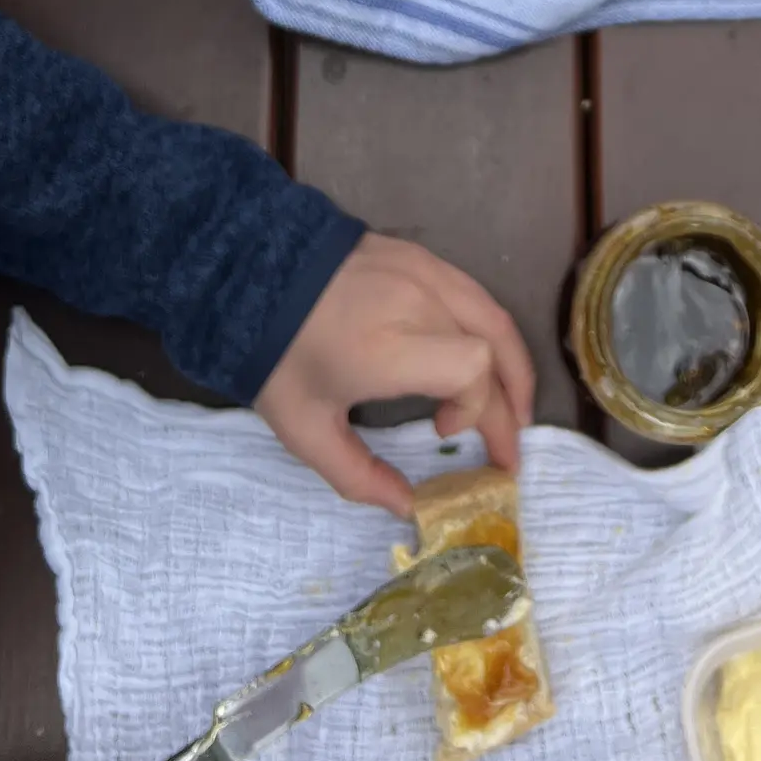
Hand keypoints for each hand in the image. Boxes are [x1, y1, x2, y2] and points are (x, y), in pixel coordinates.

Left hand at [256, 232, 536, 518]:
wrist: (247, 274)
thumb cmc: (277, 356)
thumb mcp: (305, 430)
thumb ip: (359, 476)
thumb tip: (407, 506)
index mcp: (392, 346)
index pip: (473, 370)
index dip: (476, 411)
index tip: (444, 433)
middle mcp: (420, 302)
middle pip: (495, 347)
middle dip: (508, 402)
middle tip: (507, 444)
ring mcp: (423, 270)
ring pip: (494, 315)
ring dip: (513, 363)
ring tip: (510, 403)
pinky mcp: (419, 254)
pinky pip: (474, 293)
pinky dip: (491, 330)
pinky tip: (482, 354)